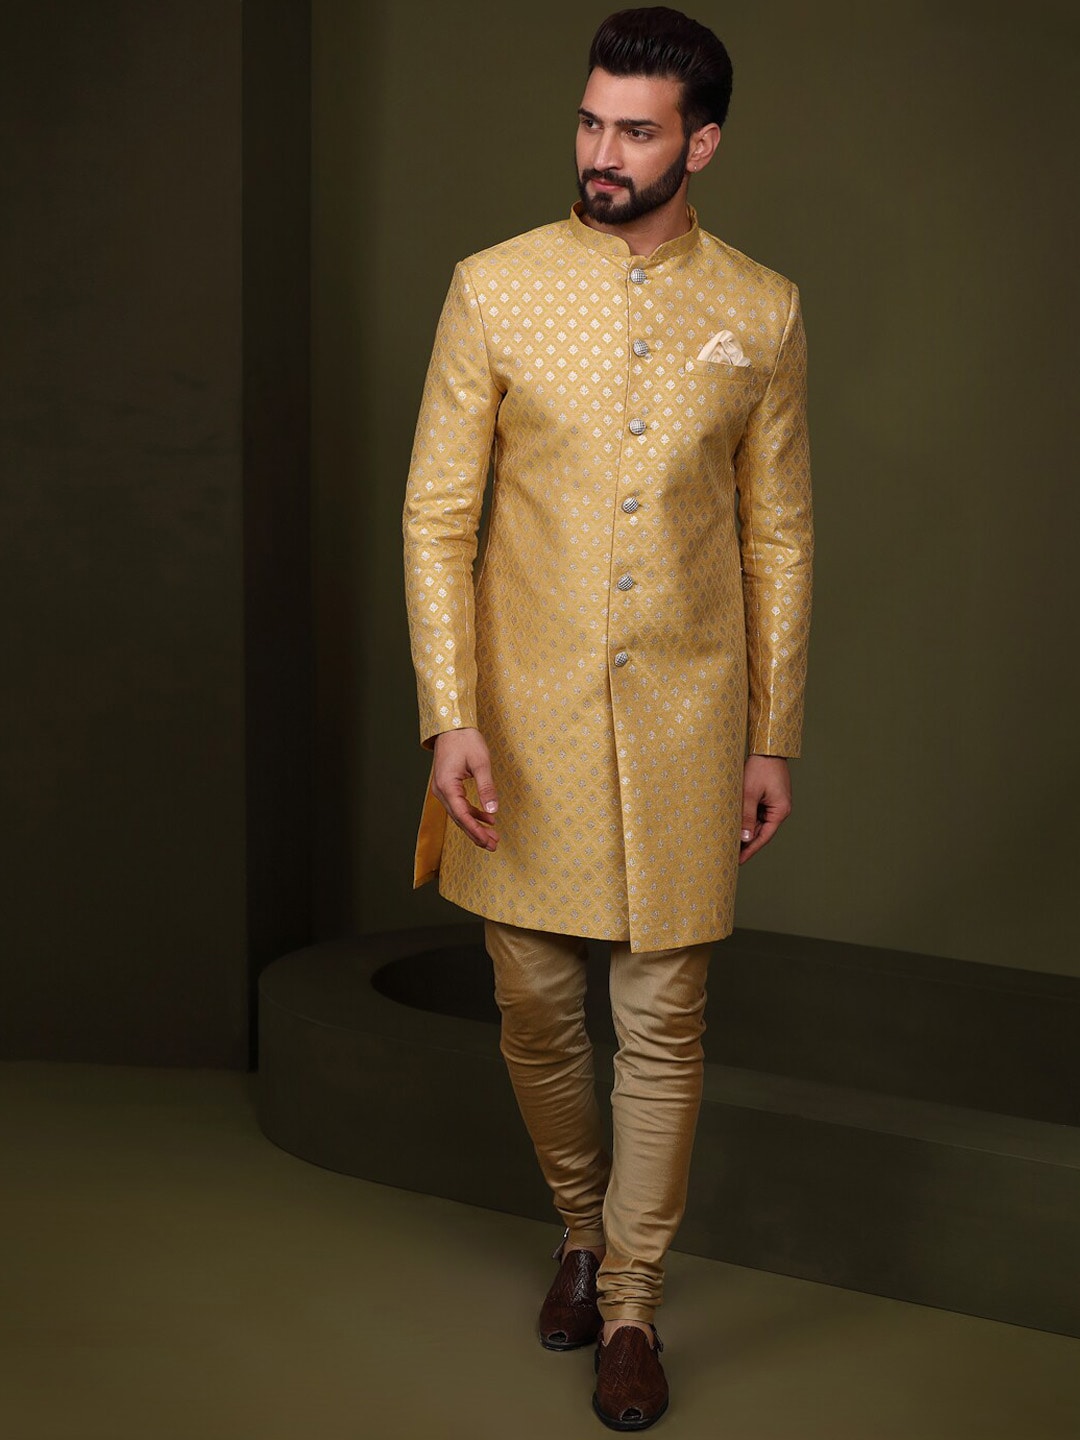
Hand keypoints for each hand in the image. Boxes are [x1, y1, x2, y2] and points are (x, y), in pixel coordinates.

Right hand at [432, 728, 499, 850]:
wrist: (452, 725)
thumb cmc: (466, 740)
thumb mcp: (481, 763)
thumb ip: (487, 788)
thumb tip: (493, 810)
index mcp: (447, 786)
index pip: (462, 815)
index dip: (476, 830)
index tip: (489, 841)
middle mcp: (441, 791)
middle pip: (459, 819)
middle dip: (477, 834)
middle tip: (493, 846)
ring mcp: (443, 789)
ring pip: (460, 814)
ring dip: (476, 826)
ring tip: (493, 837)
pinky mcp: (448, 786)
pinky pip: (460, 805)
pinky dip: (473, 813)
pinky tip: (488, 819)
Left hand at [739, 755, 791, 863]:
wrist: (767, 748)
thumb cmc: (759, 768)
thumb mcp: (749, 793)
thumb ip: (746, 817)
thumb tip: (745, 838)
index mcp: (780, 810)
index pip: (764, 837)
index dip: (750, 850)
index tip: (738, 861)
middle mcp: (780, 809)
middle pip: (762, 831)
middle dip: (747, 842)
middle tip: (730, 855)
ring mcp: (775, 803)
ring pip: (759, 822)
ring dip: (746, 830)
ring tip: (730, 841)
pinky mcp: (769, 797)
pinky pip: (758, 813)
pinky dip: (748, 819)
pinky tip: (735, 824)